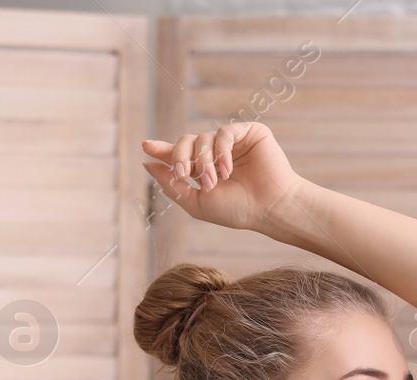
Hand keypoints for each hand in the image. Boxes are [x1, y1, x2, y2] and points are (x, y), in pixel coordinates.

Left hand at [140, 122, 303, 232]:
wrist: (270, 208)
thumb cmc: (238, 210)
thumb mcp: (197, 203)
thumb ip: (171, 185)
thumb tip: (147, 163)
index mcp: (205, 169)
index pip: (179, 153)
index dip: (162, 149)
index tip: (145, 146)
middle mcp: (218, 153)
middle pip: (186, 141)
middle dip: (180, 156)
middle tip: (183, 173)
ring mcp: (234, 142)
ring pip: (204, 138)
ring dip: (204, 161)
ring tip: (215, 181)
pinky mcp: (250, 133)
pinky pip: (224, 132)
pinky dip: (221, 150)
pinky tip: (228, 169)